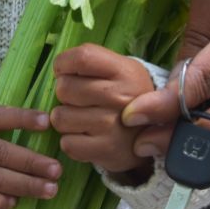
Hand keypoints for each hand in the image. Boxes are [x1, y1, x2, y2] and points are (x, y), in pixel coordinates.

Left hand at [50, 44, 154, 175]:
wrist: (152, 134)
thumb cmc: (122, 94)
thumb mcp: (116, 68)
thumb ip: (88, 61)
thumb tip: (57, 68)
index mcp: (123, 71)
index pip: (82, 57)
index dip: (64, 63)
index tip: (64, 72)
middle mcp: (121, 97)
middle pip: (65, 88)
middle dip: (64, 93)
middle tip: (78, 99)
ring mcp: (114, 126)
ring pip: (60, 117)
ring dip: (65, 119)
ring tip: (82, 118)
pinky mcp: (108, 151)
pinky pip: (67, 144)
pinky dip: (70, 141)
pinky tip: (85, 136)